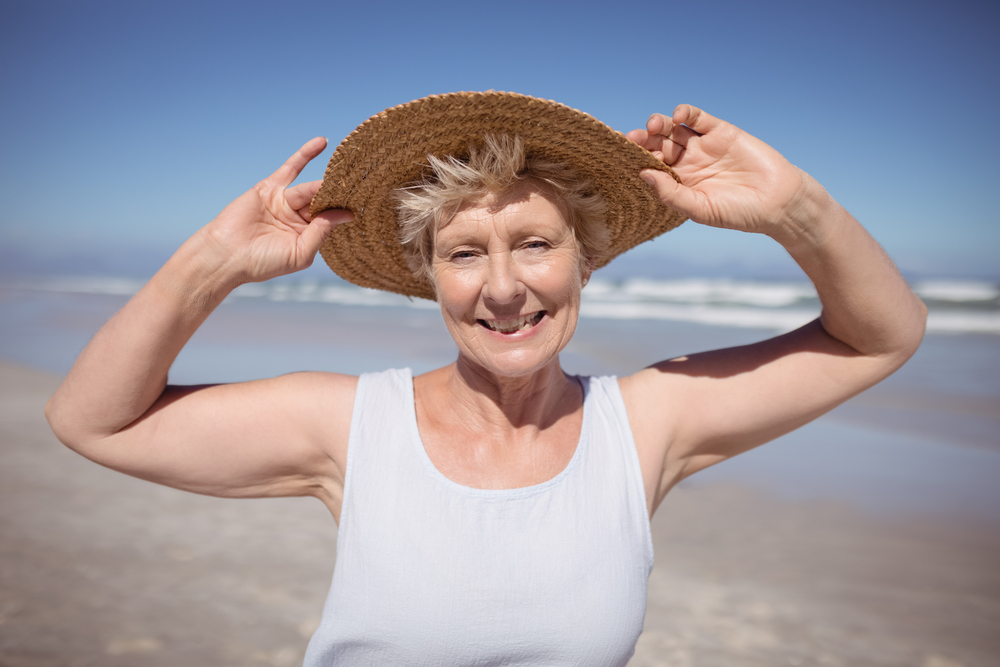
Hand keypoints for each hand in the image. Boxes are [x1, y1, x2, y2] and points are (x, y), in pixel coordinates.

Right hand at [198, 137, 352, 284]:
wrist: (226, 255)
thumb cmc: (262, 262)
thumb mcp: (300, 253)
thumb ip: (322, 232)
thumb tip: (347, 215)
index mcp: (308, 235)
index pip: (332, 220)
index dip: (344, 212)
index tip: (364, 204)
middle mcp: (298, 218)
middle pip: (323, 202)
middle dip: (337, 195)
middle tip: (358, 185)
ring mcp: (285, 201)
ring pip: (310, 189)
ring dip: (324, 184)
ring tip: (341, 176)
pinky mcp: (270, 187)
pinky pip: (291, 168)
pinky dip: (305, 154)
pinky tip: (322, 142)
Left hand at [626, 106, 812, 236]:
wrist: (778, 201)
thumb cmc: (738, 213)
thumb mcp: (700, 209)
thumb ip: (671, 193)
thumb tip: (643, 174)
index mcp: (679, 183)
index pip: (650, 167)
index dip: (636, 160)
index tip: (622, 157)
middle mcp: (687, 162)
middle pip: (657, 145)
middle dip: (643, 140)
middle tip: (633, 139)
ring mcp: (703, 145)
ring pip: (672, 129)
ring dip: (659, 124)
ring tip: (652, 127)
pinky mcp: (721, 131)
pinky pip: (697, 118)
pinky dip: (684, 113)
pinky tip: (678, 117)